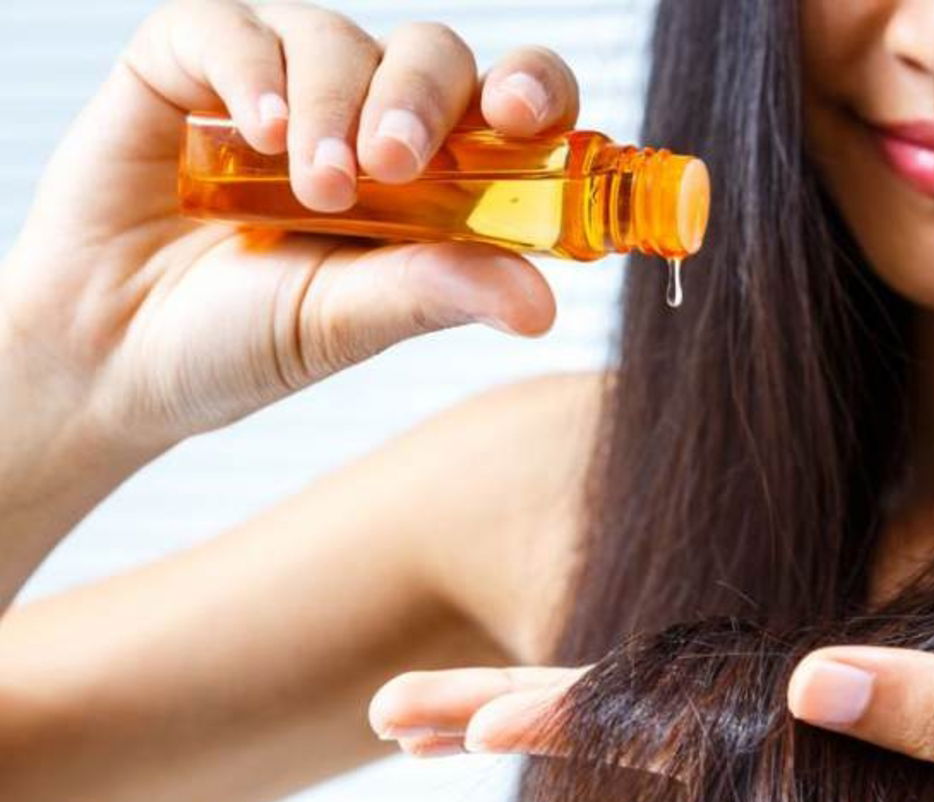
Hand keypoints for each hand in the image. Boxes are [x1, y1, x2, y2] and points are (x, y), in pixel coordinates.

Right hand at [0, 0, 574, 458]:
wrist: (111, 356)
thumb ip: (436, 293)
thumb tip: (543, 304)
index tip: (520, 116)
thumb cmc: (241, 341)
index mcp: (426, 179)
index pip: (505, 106)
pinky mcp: (190, 64)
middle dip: (420, 98)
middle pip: (431, 55)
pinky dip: (252, 70)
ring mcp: (279, 84)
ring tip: (314, 188)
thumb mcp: (348, 323)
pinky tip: (258, 128)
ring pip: (337, 38)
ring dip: (331, 106)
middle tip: (393, 167)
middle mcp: (363, 118)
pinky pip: (232, 27)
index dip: (530, 92)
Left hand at [369, 641, 933, 801]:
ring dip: (557, 726)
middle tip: (399, 714)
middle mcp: (826, 792)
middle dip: (517, 726)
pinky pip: (724, 734)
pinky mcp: (857, 748)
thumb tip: (810, 686)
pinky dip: (638, 718)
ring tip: (450, 718)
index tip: (468, 713)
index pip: (687, 753)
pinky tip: (585, 708)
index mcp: (871, 795)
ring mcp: (834, 775)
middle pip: (638, 753)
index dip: (572, 724)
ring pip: (664, 747)